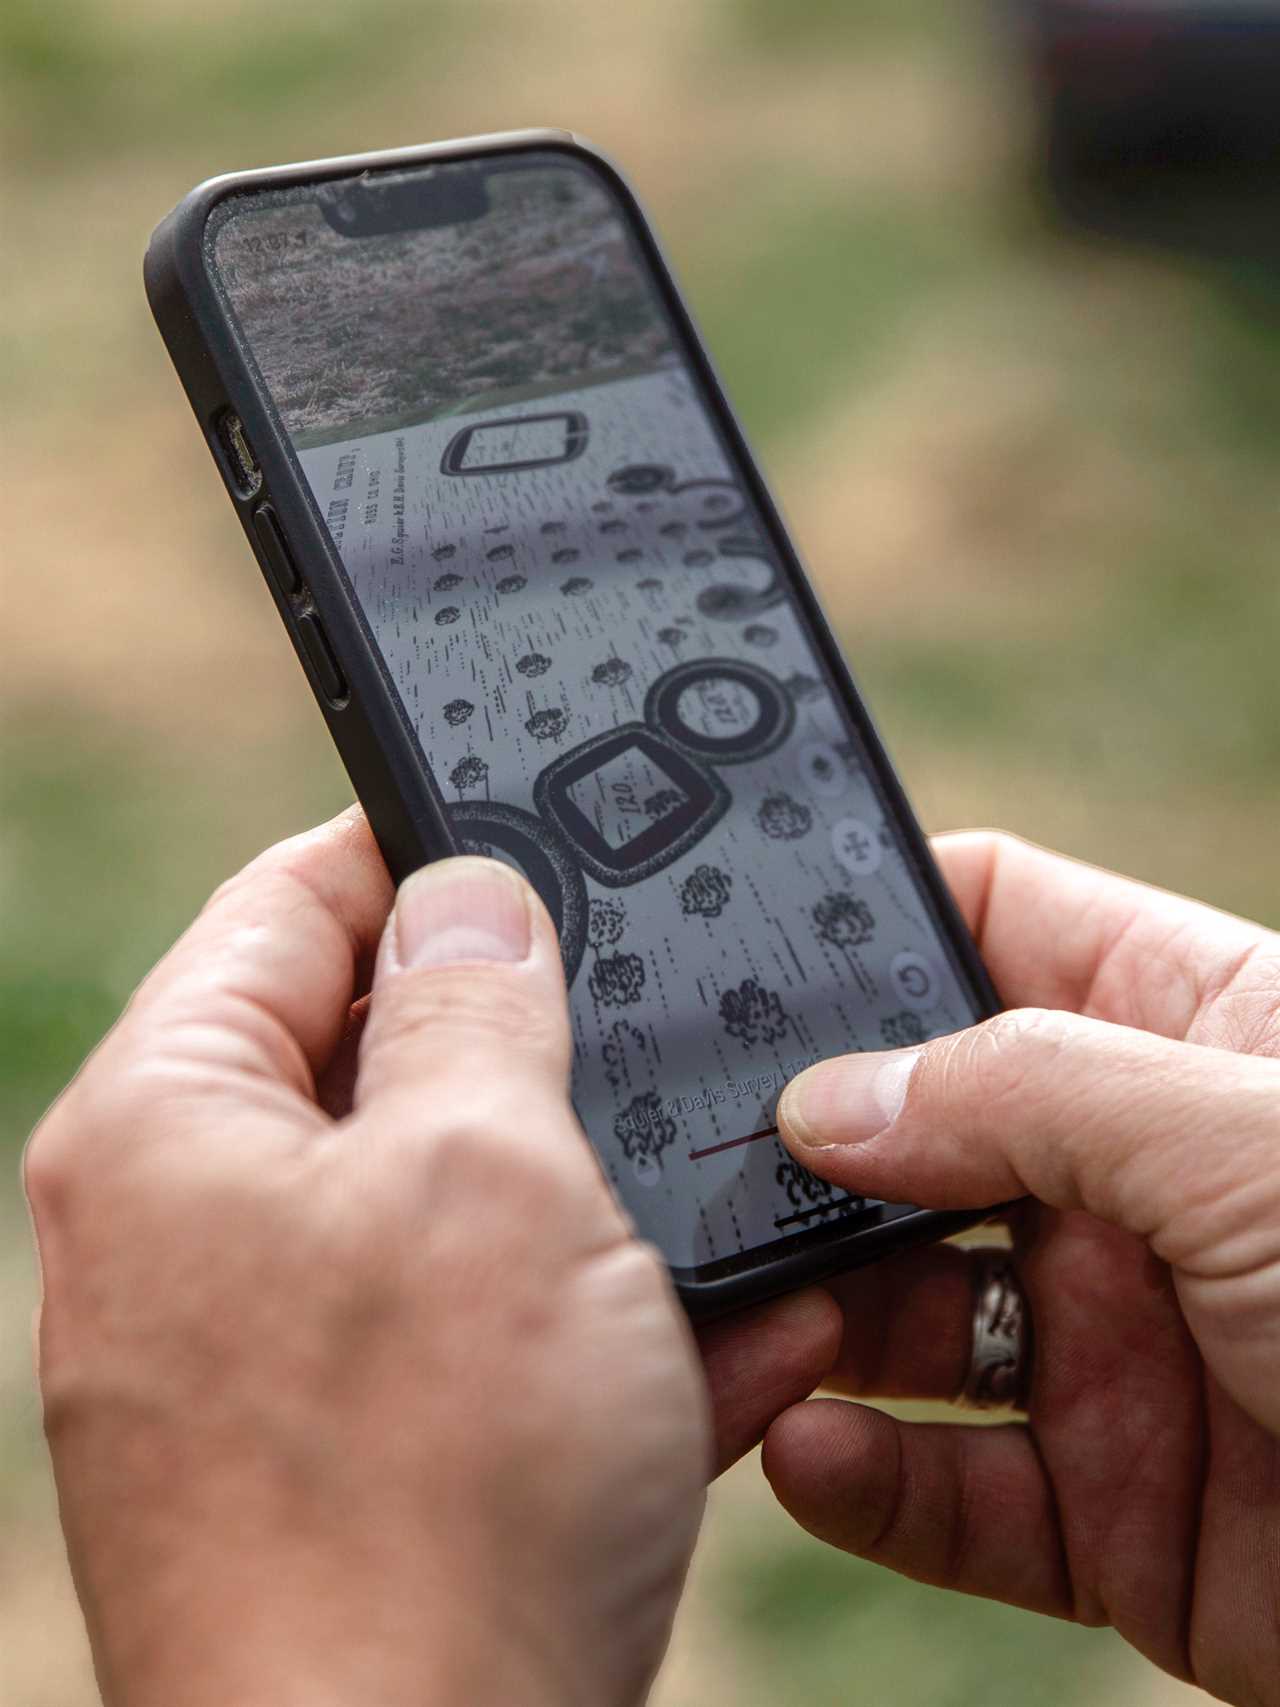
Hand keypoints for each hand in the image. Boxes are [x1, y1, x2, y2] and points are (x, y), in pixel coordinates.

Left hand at [26, 810, 835, 1706]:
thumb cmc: (431, 1489)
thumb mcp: (488, 1173)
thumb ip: (477, 998)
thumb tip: (464, 887)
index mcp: (169, 1126)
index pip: (287, 907)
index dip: (421, 852)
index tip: (538, 831)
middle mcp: (189, 1233)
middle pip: (379, 1059)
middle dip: (539, 1048)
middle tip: (661, 1024)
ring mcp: (266, 1355)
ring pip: (456, 1207)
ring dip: (595, 1198)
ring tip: (728, 1195)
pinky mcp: (350, 1459)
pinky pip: (479, 1339)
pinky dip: (589, 1324)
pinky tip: (732, 1338)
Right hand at [770, 831, 1279, 1706]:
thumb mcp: (1249, 1137)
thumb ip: (1031, 1092)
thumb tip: (829, 1095)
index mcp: (1189, 1036)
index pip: (997, 925)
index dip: (876, 919)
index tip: (742, 937)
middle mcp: (1136, 1182)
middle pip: (917, 1132)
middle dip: (810, 1146)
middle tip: (700, 1158)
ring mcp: (1120, 1345)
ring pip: (907, 1315)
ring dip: (816, 1312)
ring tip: (747, 1312)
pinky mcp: (1116, 1508)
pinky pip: (952, 1488)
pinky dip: (869, 1477)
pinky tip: (813, 1449)